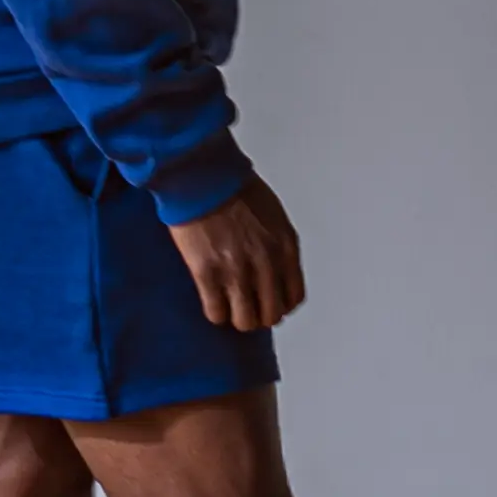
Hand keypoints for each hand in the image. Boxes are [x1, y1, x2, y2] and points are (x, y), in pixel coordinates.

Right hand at [166, 175, 304, 331]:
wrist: (203, 175)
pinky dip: (215, 313)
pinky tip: (212, 302)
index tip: (269, 303)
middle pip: (270, 314)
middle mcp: (266, 262)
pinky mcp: (207, 273)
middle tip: (247, 307)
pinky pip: (216, 312)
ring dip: (237, 317)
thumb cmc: (234, 187)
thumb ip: (277, 245)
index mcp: (285, 246)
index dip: (280, 305)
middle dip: (259, 314)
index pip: (293, 297)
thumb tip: (274, 272)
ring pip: (245, 320)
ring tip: (229, 307)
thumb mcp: (274, 214)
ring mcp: (237, 270)